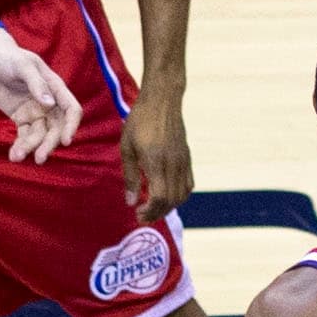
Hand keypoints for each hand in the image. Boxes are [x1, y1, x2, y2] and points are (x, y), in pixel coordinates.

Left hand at [0, 27, 80, 162]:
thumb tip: (50, 104)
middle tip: (39, 158)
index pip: (71, 110)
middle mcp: (49, 102)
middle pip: (56, 128)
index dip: (71, 126)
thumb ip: (36, 84)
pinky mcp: (20, 117)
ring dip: (31, 147)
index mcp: (55, 88)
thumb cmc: (8, 56)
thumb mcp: (22, 66)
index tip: (65, 141)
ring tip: (17, 157)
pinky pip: (24, 135)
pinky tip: (14, 155)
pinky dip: (20, 145)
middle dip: (49, 144)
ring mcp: (35, 111)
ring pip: (39, 135)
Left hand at [121, 73, 192, 215]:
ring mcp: (183, 161)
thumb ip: (130, 177)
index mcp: (155, 162)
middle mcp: (173, 164)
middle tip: (142, 215)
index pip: (159, 197)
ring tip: (154, 207)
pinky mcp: (187, 157)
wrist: (162, 101)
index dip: (149, 210)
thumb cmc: (139, 122)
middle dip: (157, 212)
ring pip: (182, 195)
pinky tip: (167, 194)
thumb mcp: (127, 148)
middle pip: (172, 200)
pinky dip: (179, 195)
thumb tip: (131, 202)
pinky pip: (189, 184)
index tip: (137, 212)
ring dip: (169, 206)